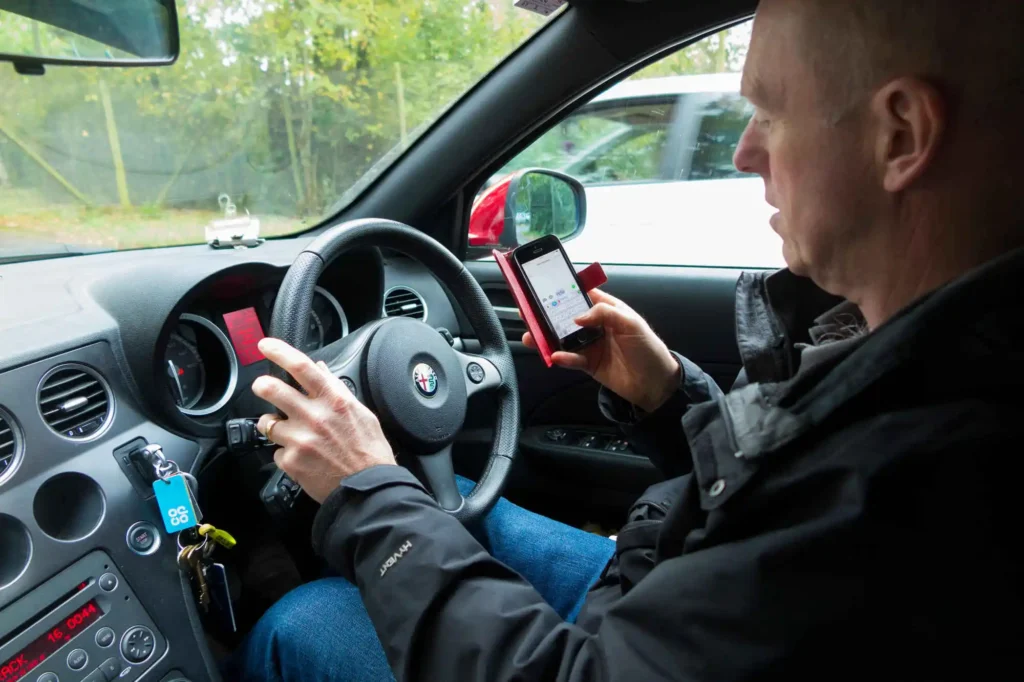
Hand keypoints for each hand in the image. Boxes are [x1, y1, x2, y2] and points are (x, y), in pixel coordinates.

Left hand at [251, 337, 395, 502]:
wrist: (368, 489)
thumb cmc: (369, 452)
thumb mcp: (361, 413)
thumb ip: (338, 390)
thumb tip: (320, 370)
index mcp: (334, 401)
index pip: (301, 367)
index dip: (279, 351)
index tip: (265, 345)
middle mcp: (314, 417)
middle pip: (272, 389)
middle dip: (262, 385)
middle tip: (262, 386)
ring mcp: (299, 439)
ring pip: (268, 423)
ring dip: (274, 424)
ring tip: (290, 432)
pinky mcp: (291, 461)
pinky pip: (277, 451)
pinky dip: (286, 452)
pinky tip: (302, 457)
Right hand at [523, 289, 679, 411]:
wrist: (656, 384)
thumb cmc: (648, 348)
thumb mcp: (631, 323)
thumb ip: (605, 313)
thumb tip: (577, 316)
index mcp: (607, 309)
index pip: (582, 295)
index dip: (564, 290)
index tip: (544, 288)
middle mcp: (596, 325)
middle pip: (566, 317)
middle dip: (547, 315)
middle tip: (529, 314)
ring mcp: (590, 345)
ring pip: (563, 339)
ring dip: (547, 338)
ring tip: (532, 337)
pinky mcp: (588, 364)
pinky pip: (570, 359)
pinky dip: (562, 358)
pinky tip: (555, 356)